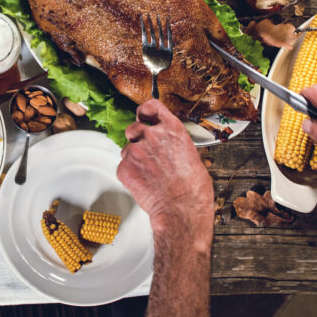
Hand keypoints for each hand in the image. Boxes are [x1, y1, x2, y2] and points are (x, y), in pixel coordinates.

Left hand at [118, 100, 212, 237]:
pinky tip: (144, 183)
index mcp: (172, 130)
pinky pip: (123, 166)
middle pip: (134, 127)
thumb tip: (167, 145)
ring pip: (127, 148)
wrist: (182, 210)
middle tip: (148, 154)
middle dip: (138, 138)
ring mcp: (135, 150)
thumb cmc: (192, 189)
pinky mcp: (124, 167)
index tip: (144, 116)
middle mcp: (152, 135)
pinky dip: (130, 173)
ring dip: (134, 157)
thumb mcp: (191, 155)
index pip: (151, 106)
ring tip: (150, 174)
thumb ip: (173, 143)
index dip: (145, 111)